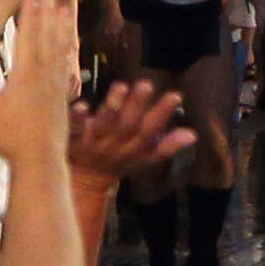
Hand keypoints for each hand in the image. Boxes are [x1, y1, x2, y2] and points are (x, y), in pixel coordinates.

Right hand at [0, 0, 75, 167]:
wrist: (41, 158)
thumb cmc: (11, 136)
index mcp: (25, 74)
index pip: (27, 37)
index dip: (30, 14)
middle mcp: (44, 74)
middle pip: (46, 37)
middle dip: (47, 14)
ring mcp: (55, 84)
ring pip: (59, 49)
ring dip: (61, 28)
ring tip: (65, 10)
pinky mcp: (62, 96)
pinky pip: (66, 66)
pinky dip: (67, 50)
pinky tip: (69, 46)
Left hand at [68, 77, 190, 186]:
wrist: (84, 181)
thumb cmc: (117, 160)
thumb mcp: (144, 156)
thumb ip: (167, 145)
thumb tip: (192, 135)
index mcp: (133, 148)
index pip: (151, 132)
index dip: (163, 115)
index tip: (175, 95)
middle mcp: (114, 145)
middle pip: (128, 127)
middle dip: (137, 106)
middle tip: (146, 84)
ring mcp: (92, 142)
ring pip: (104, 125)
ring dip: (113, 107)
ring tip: (120, 87)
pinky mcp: (71, 138)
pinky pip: (72, 129)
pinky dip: (76, 118)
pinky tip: (80, 105)